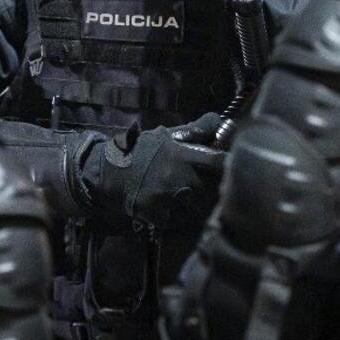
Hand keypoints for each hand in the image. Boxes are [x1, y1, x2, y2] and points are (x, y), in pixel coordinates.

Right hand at [94, 118, 226, 230]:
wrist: (111, 172)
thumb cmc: (142, 150)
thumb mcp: (167, 135)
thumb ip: (195, 130)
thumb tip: (220, 120)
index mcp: (183, 156)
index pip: (218, 162)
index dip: (227, 165)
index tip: (228, 166)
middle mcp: (179, 178)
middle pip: (211, 187)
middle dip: (209, 185)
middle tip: (202, 182)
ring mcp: (170, 199)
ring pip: (198, 205)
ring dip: (196, 200)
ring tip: (185, 193)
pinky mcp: (160, 215)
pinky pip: (182, 219)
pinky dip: (182, 215)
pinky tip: (174, 206)